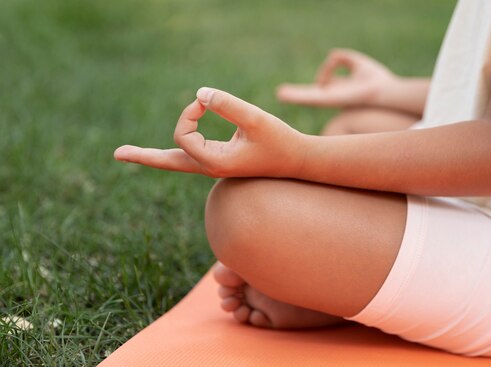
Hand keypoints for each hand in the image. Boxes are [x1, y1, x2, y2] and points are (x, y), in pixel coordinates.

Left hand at [114, 88, 306, 177]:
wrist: (299, 161)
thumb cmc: (280, 141)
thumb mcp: (255, 119)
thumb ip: (227, 104)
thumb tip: (200, 93)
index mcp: (214, 163)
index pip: (183, 135)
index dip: (189, 112)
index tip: (207, 100)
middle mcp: (211, 167)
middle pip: (168, 161)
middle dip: (143, 156)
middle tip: (116, 154)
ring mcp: (215, 165)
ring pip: (178, 160)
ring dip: (155, 155)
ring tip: (128, 154)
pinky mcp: (222, 159)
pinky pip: (191, 155)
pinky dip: (177, 148)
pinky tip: (165, 151)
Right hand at [276, 48, 396, 107]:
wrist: (384, 91)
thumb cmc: (374, 78)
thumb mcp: (355, 61)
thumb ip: (339, 58)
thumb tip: (329, 61)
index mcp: (338, 89)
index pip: (321, 89)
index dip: (313, 87)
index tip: (305, 89)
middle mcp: (332, 97)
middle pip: (311, 95)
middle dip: (297, 95)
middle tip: (281, 93)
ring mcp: (330, 100)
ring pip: (308, 98)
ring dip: (294, 96)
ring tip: (279, 94)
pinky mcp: (330, 100)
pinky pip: (311, 97)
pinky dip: (298, 96)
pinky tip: (283, 94)